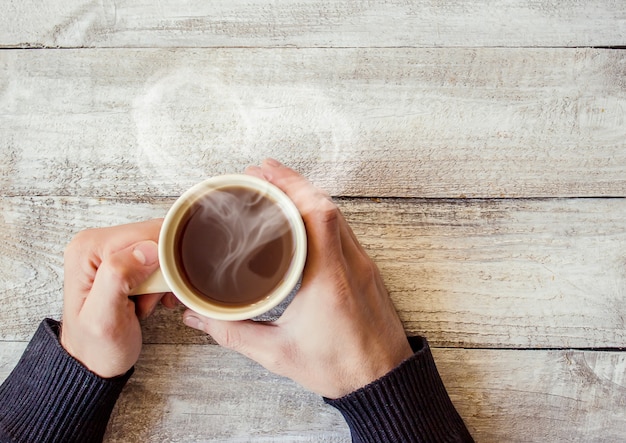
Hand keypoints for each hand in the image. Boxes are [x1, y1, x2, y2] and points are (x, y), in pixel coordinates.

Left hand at [60, 219, 175, 377]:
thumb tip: (147, 249)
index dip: (164, 259)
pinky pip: (156, 257)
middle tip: (156, 296)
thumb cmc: (97, 346)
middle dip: (165, 268)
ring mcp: (109, 250)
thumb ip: (119, 277)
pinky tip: (152, 296)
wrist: (94, 362)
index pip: (145, 234)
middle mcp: (96, 242)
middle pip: (154, 237)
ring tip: (151, 300)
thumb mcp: (104, 318)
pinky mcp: (122, 259)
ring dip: (164, 275)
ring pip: (159, 247)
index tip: (160, 288)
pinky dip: (161, 278)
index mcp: (88, 249)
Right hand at [183, 159, 412, 398]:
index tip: (263, 172)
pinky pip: (343, 229)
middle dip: (292, 182)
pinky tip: (303, 217)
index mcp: (329, 279)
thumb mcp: (279, 353)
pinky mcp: (366, 271)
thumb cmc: (340, 367)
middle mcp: (351, 264)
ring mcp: (363, 265)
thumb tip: (199, 317)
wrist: (385, 382)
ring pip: (337, 214)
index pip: (317, 214)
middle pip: (326, 205)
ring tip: (277, 188)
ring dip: (308, 195)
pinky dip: (321, 213)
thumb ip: (234, 333)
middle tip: (261, 174)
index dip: (290, 185)